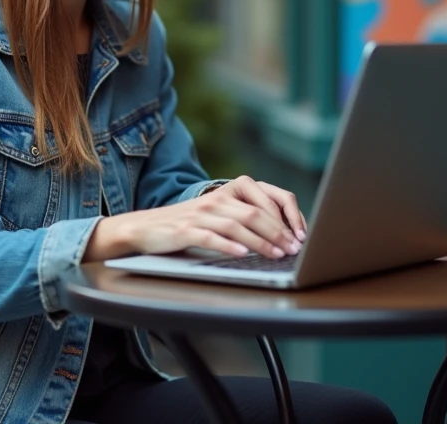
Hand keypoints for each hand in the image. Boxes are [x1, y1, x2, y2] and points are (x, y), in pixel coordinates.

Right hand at [84, 178, 302, 262]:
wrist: (144, 228)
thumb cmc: (188, 225)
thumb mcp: (218, 214)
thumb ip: (245, 217)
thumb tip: (284, 235)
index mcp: (229, 190)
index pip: (269, 195)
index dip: (289, 214)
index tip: (302, 234)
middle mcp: (216, 198)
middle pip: (255, 212)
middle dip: (279, 232)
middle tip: (294, 249)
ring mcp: (200, 213)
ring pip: (237, 224)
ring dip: (261, 241)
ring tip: (277, 255)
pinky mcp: (185, 230)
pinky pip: (210, 236)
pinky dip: (228, 245)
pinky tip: (242, 255)